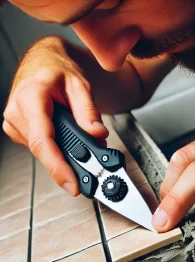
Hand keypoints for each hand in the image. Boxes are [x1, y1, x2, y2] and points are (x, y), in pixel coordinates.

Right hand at [2, 37, 107, 195]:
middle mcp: (17, 113)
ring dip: (64, 151)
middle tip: (92, 166)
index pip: (43, 140)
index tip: (72, 184)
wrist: (43, 62)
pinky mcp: (18, 129)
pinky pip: (41, 145)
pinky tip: (65, 136)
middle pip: (44, 150)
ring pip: (43, 150)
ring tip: (80, 139)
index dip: (57, 166)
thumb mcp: (80, 85)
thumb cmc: (58, 70)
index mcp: (31, 98)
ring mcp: (15, 123)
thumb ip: (88, 112)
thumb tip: (97, 135)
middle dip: (69, 161)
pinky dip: (57, 146)